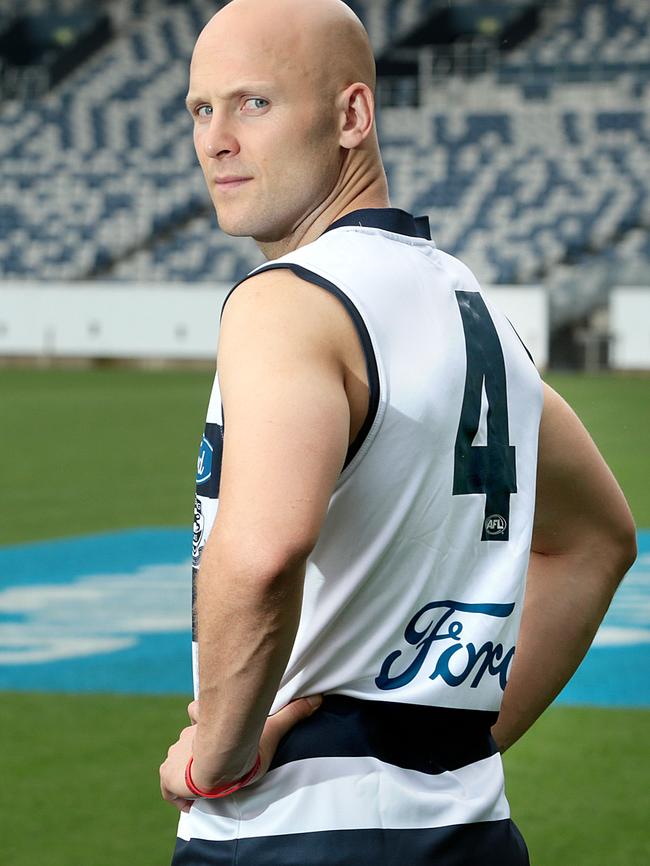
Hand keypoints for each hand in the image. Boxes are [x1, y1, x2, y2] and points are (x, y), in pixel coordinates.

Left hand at [160, 694, 321, 811]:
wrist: (216, 762)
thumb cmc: (243, 743)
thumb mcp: (270, 728)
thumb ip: (292, 713)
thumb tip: (318, 699)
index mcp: (207, 722)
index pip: (197, 715)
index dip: (201, 721)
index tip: (209, 733)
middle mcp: (188, 736)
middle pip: (189, 743)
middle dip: (200, 753)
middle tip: (216, 767)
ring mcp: (175, 754)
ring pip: (179, 763)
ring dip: (190, 773)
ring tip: (207, 785)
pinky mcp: (168, 776)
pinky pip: (169, 788)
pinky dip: (177, 795)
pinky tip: (191, 803)